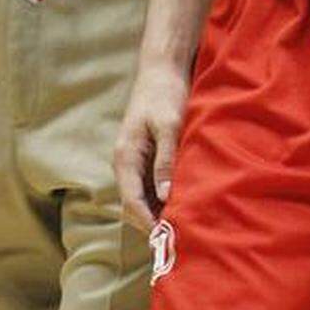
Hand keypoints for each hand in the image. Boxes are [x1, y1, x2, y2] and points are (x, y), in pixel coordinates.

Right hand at [113, 59, 190, 231]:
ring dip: (159, 211)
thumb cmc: (164, 93)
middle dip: (154, 222)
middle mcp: (126, 163)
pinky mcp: (147, 156)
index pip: (131, 202)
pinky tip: (183, 202)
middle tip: (180, 237)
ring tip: (184, 224)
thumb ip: (165, 160)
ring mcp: (136, 161)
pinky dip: (164, 197)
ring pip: (144, 197)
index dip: (148, 223)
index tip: (167, 240)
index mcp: (125, 157)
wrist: (162, 68)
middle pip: (135, 205)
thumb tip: (165, 197)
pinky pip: (151, 186)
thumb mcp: (168, 125)